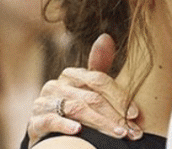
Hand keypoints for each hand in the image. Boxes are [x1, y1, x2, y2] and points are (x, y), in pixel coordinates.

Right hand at [26, 34, 140, 144]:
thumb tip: (105, 37)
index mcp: (71, 75)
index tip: (136, 114)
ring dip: (101, 123)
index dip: (120, 97)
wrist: (45, 130)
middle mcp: (56, 85)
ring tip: (118, 134)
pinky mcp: (34, 121)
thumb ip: (99, 66)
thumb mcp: (87, 88)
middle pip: (92, 97)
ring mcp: (43, 103)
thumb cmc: (73, 106)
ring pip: (76, 109)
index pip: (100, 80)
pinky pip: (50, 120)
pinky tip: (78, 131)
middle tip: (132, 131)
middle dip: (116, 116)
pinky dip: (65, 125)